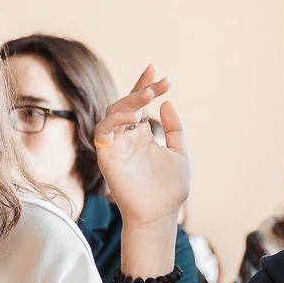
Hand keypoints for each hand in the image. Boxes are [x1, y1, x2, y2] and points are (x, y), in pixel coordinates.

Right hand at [92, 66, 189, 224]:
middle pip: (126, 103)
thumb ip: (174, 129)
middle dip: (142, 89)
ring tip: (148, 96)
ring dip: (129, 101)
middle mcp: (126, 137)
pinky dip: (116, 119)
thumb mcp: (180, 153)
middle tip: (160, 82)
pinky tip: (134, 116)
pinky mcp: (106, 155)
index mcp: (142, 135)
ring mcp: (115, 145)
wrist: (160, 214)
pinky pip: (103, 131)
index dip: (145, 84)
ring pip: (113, 113)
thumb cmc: (169, 188)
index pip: (140, 104)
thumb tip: (167, 103)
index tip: (156, 68)